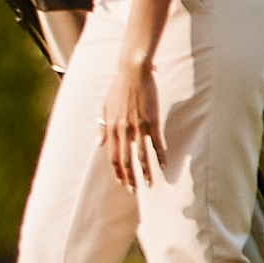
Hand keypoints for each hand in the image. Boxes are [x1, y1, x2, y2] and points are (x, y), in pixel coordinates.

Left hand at [99, 49, 167, 185]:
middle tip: (134, 190)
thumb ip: (103, 127)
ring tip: (149, 184)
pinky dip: (161, 155)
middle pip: (126, 160)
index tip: (122, 182)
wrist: (133, 72)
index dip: (117, 171)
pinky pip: (157, 142)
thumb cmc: (118, 89)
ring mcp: (139, 126)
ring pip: (142, 155)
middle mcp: (124, 129)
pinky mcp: (153, 121)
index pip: (113, 156)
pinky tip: (163, 166)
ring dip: (146, 171)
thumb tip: (99, 144)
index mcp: (111, 127)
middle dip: (130, 177)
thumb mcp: (105, 107)